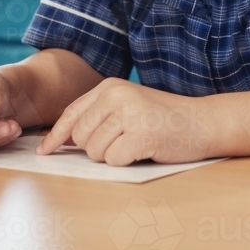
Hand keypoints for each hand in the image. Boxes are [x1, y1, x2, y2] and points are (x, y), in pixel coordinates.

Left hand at [36, 78, 212, 164]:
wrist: (204, 122)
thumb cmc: (165, 119)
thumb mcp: (129, 106)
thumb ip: (100, 116)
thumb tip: (64, 141)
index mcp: (109, 87)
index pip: (72, 114)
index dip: (56, 136)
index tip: (44, 152)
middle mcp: (116, 95)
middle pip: (81, 138)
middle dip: (98, 148)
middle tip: (125, 141)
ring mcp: (129, 113)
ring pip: (96, 151)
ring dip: (114, 155)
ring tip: (138, 143)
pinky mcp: (141, 134)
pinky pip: (115, 160)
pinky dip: (127, 162)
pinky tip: (146, 149)